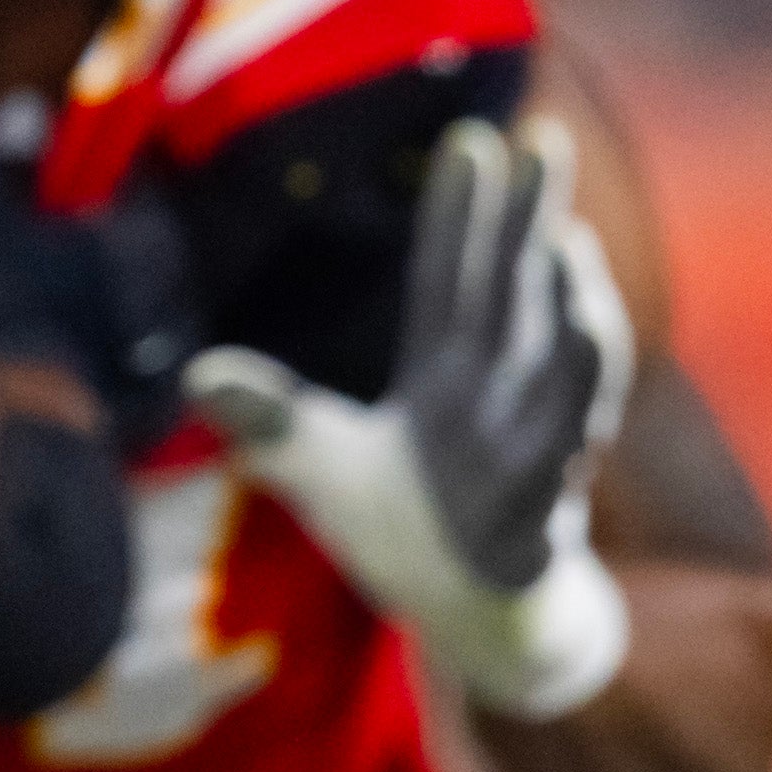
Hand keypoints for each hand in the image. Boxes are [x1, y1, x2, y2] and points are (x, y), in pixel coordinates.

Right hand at [0, 126, 186, 455]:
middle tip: (45, 260)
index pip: (134, 186)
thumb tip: (30, 110)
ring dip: (110, 309)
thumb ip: (9, 160)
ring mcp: (173, 361)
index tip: (59, 196)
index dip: (93, 185)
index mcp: (144, 240)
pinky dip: (110, 365)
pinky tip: (61, 372)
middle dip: (103, 249)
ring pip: (144, 314)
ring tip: (48, 323)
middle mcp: (175, 297)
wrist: (13, 444)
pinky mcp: (159, 415)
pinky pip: (139, 371)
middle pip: (144, 252)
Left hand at [188, 118, 632, 714]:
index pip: (452, 283)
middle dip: (531, 225)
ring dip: (572, 312)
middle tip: (546, 139)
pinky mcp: (537, 531)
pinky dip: (568, 435)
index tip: (470, 141)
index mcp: (447, 382)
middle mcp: (497, 406)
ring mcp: (529, 462)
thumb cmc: (409, 540)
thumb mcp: (322, 472)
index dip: (460, 215)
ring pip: (563, 378)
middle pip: (516, 303)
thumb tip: (194, 374)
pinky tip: (577, 413)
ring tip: (568, 243)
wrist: (481, 632)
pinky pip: (559, 475)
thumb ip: (272, 420)